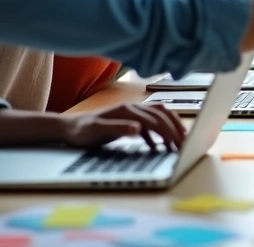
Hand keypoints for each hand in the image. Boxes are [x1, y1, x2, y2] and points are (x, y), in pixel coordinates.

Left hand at [62, 102, 185, 151]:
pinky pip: (149, 122)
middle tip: (185, 145)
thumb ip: (118, 128)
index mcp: (127, 110)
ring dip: (170, 126)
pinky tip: (157, 146)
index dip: (169, 132)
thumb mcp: (97, 131)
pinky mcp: (128, 118)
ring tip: (179, 141)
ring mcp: (131, 111)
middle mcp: (132, 107)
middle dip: (175, 129)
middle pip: (161, 116)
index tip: (179, 144)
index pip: (155, 120)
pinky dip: (158, 132)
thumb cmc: (82, 131)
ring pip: (158, 115)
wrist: (68, 128)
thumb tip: (138, 129)